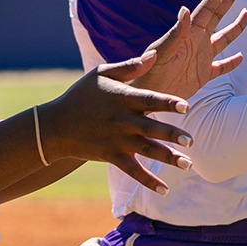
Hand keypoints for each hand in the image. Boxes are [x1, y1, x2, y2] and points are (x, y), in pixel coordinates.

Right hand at [39, 54, 194, 193]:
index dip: (168, 103)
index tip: (186, 106)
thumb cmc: (80, 95)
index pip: (149, 100)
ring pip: (147, 150)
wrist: (55, 125)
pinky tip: (165, 190)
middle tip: (191, 140)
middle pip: (151, 128)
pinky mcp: (112, 156)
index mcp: (123, 99)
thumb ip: (129, 67)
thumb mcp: (101, 74)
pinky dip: (148, 181)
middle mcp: (123, 121)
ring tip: (188, 164)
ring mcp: (118, 140)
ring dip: (168, 158)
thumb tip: (155, 55)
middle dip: (171, 134)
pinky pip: (133, 171)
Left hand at [133, 0, 246, 100]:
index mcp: (188, 34)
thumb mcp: (162, 50)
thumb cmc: (150, 71)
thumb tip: (185, 9)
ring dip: (235, 27)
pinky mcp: (203, 75)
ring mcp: (201, 58)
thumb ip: (175, 32)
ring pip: (223, 39)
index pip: (206, 9)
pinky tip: (240, 57)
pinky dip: (231, 63)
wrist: (146, 94)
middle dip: (227, 0)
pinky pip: (221, 67)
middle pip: (216, 17)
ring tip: (246, 13)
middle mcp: (197, 42)